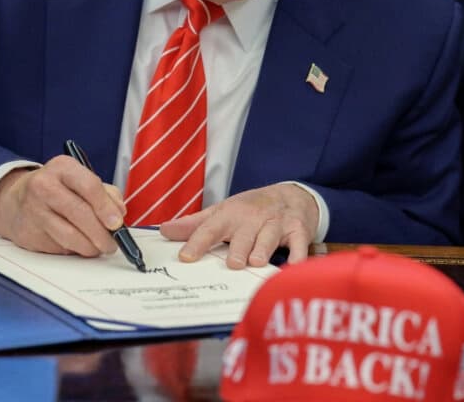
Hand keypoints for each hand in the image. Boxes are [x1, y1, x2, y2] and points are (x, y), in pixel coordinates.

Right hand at [0, 155, 126, 255]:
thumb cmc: (58, 189)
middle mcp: (44, 185)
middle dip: (101, 234)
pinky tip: (76, 244)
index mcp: (62, 167)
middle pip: (80, 213)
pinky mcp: (28, 233)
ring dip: (90, 247)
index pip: (89, 186)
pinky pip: (58, 247)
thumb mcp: (81, 180)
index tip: (118, 223)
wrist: (16, 200)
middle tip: (112, 243)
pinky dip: (73, 250)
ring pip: (69, 236)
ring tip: (98, 247)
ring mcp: (33, 210)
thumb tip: (119, 214)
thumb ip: (106, 194)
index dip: (106, 207)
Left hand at [159, 184, 317, 268]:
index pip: (210, 228)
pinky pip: (300, 245)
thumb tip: (164, 230)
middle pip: (243, 235)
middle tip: (233, 263)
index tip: (186, 257)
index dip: (197, 242)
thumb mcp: (222, 212)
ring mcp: (277, 224)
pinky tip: (294, 268)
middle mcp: (253, 218)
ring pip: (269, 238)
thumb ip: (194, 224)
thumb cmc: (251, 209)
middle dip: (239, 248)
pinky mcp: (299, 231)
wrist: (292, 194)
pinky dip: (299, 257)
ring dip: (264, 249)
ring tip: (257, 262)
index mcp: (230, 215)